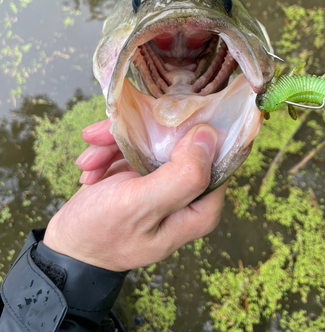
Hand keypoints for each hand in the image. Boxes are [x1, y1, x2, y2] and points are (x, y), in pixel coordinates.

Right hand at [44, 124, 226, 271]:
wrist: (67, 246)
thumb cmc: (102, 233)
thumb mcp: (140, 206)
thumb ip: (180, 175)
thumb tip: (210, 135)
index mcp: (200, 207)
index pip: (212, 156)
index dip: (187, 132)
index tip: (156, 122)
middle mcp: (187, 192)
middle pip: (176, 141)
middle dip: (135, 136)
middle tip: (102, 138)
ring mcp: (164, 179)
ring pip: (149, 138)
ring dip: (112, 144)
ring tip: (87, 163)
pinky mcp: (142, 171)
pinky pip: (131, 145)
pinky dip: (107, 152)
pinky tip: (89, 168)